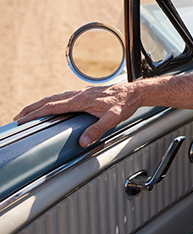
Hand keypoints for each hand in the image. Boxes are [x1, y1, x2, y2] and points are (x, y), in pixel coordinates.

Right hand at [15, 82, 141, 146]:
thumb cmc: (124, 104)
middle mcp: (79, 94)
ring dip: (40, 104)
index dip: (36, 113)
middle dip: (32, 108)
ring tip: (29, 112)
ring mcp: (81, 92)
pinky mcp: (85, 93)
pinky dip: (51, 102)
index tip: (23, 120)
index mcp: (81, 100)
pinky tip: (51, 106)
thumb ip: (97, 129)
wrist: (134, 92)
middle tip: (18, 117)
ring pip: (55, 97)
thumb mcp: (113, 119)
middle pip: (49, 100)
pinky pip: (63, 97)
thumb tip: (82, 141)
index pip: (53, 106)